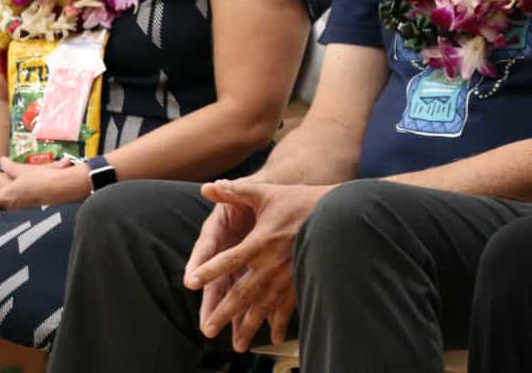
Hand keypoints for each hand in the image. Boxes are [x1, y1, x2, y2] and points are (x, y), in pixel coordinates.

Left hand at [0, 158, 88, 208]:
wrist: (61, 189)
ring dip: (0, 203)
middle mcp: (11, 204)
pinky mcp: (30, 207)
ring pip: (5, 206)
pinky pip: (15, 206)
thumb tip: (2, 160)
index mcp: (6, 195)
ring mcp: (21, 208)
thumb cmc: (40, 179)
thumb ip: (10, 166)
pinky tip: (16, 197)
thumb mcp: (22, 170)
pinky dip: (11, 202)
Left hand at [185, 179, 329, 351]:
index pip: (230, 259)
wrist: (339, 213)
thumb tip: (208, 186)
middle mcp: (272, 263)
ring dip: (249, 325)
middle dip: (225, 312)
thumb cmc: (302, 201)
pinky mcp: (301, 280)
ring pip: (264, 305)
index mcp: (261, 241)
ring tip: (237, 344)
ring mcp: (288, 275)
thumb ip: (237, 191)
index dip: (210, 270)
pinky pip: (287, 305)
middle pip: (244, 292)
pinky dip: (278, 322)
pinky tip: (271, 336)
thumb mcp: (267, 193)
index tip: (192, 282)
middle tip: (208, 330)